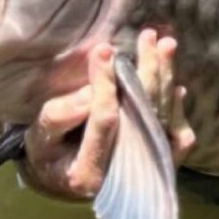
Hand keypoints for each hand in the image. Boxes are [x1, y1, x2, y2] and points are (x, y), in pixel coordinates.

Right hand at [18, 29, 195, 200]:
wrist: (65, 181)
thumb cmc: (49, 155)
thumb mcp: (40, 137)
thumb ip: (58, 118)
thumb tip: (89, 94)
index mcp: (88, 172)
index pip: (105, 120)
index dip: (105, 83)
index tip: (104, 50)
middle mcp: (122, 175)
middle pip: (143, 116)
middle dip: (148, 73)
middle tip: (148, 37)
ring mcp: (144, 171)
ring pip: (163, 121)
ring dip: (166, 80)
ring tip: (167, 46)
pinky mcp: (158, 165)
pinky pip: (176, 138)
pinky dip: (178, 111)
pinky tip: (175, 86)